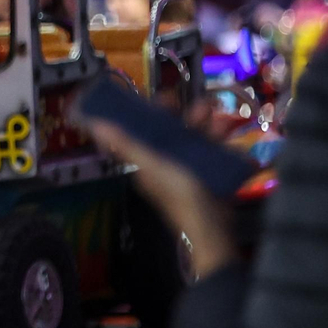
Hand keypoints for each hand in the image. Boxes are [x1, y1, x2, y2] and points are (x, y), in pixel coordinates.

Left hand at [85, 118, 238, 277]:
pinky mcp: (208, 174)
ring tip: (222, 120)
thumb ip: (127, 145)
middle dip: (189, 116)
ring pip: (196, 139)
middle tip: (204, 106)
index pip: (145, 130)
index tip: (168, 97)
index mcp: (147, 161)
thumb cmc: (181, 197)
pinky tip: (230, 139)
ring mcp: (188, 168)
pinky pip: (213, 152)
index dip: (154, 112)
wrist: (215, 230)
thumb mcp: (153, 167)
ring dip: (209, 127)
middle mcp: (165, 162)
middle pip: (174, 131)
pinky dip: (221, 144)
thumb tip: (96, 125)